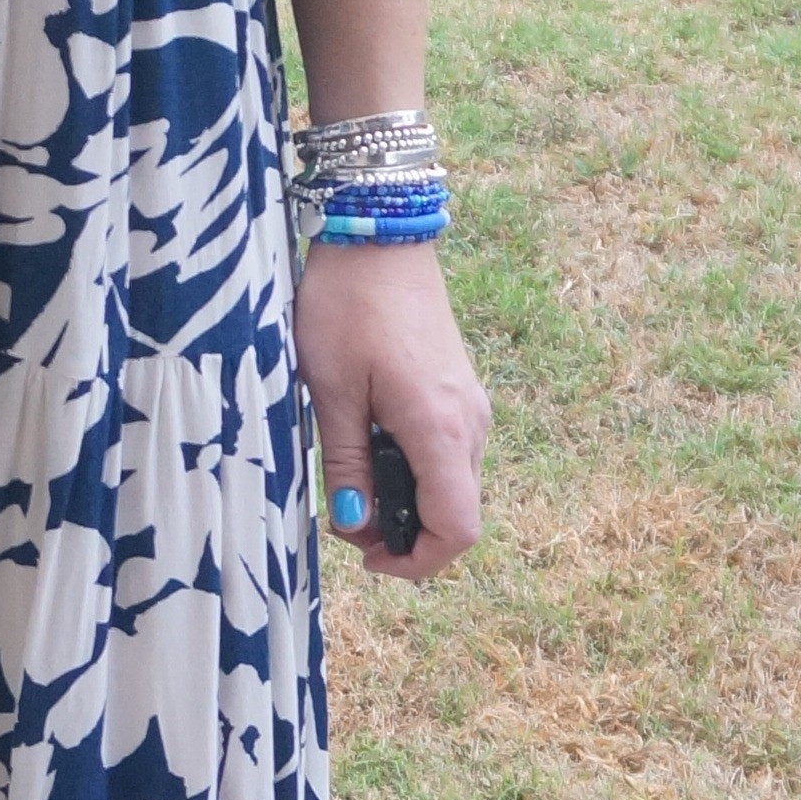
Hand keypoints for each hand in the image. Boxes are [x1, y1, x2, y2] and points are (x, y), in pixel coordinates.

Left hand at [297, 238, 487, 583]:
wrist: (378, 237)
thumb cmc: (347, 306)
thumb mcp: (331, 389)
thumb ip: (346, 461)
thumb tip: (355, 521)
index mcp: (440, 429)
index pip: (457, 529)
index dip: (417, 562)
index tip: (368, 559)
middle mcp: (469, 423)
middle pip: (458, 514)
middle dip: (406, 536)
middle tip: (346, 522)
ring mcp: (470, 405)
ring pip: (453, 485)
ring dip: (409, 503)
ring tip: (351, 485)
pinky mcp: (458, 390)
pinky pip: (447, 453)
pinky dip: (415, 471)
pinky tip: (370, 449)